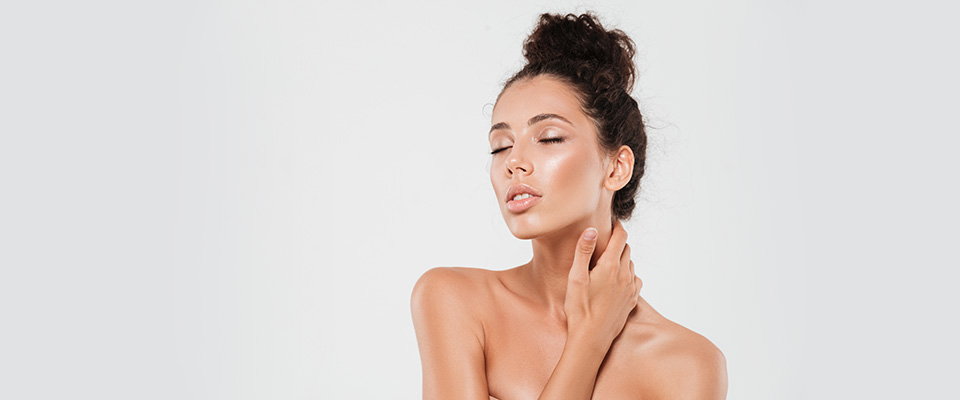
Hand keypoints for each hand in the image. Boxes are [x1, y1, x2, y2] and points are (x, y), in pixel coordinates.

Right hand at [563, 219, 641, 352]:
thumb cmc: (579, 309)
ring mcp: (631, 289)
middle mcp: (625, 275)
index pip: (621, 237)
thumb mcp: (575, 278)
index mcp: (611, 266)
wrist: (591, 339)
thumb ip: (584, 252)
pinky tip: (617, 280)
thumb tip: (591, 230)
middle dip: (618, 242)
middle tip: (605, 242)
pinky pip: (635, 280)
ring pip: (631, 264)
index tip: (611, 222)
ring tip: (608, 262)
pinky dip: (628, 274)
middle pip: (626, 249)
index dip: (617, 227)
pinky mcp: (632, 301)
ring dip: (622, 259)